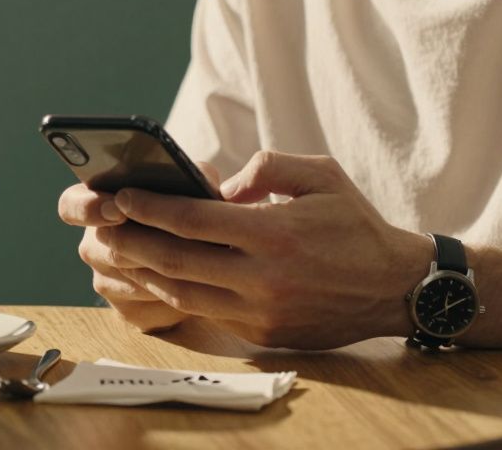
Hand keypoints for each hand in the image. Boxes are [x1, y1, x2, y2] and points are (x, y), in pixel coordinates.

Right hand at [59, 161, 220, 333]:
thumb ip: (190, 175)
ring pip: (135, 278)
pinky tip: (202, 284)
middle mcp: (93, 245)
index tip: (117, 210)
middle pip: (110, 247)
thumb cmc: (192, 214)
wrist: (206, 263)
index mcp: (95, 206)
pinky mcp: (125, 311)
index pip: (71, 205)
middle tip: (184, 237)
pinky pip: (150, 304)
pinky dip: (180, 294)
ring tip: (207, 258)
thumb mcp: (192, 186)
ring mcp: (105, 280)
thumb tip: (196, 178)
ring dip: (171, 269)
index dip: (88, 208)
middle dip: (150, 243)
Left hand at [105, 151, 430, 348]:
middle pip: (175, 261)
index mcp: (275, 233)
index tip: (121, 195)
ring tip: (118, 249)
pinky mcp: (262, 333)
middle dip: (132, 241)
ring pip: (182, 293)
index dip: (150, 207)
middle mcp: (263, 277)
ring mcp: (261, 311)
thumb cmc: (355, 225)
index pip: (193, 219)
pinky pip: (204, 312)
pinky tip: (156, 274)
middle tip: (103, 224)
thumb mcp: (320, 175)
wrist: (398, 288)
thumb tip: (215, 186)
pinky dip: (174, 293)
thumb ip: (265, 168)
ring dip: (144, 271)